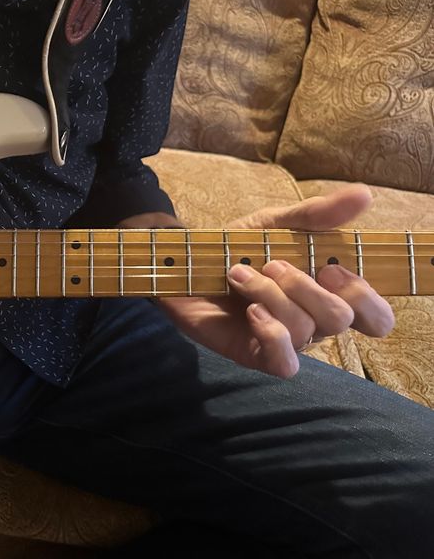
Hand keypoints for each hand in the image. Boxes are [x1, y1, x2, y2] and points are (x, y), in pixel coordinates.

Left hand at [159, 184, 394, 377]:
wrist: (183, 261)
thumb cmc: (236, 246)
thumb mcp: (275, 223)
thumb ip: (317, 215)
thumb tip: (365, 195)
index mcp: (327, 294)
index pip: (376, 318)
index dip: (364, 296)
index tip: (329, 266)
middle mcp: (312, 322)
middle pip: (340, 319)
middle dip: (305, 285)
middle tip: (273, 264)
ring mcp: (284, 340)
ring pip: (304, 329)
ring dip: (270, 294)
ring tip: (239, 273)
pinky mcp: (254, 355)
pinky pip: (285, 363)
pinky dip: (273, 334)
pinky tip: (250, 311)